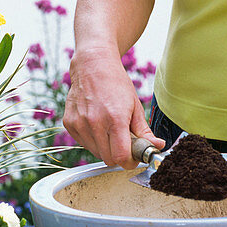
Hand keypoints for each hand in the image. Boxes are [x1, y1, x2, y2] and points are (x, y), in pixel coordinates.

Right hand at [63, 47, 161, 168]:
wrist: (92, 65)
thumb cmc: (116, 84)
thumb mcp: (135, 106)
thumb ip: (144, 131)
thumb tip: (157, 147)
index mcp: (115, 119)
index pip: (120, 157)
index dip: (129, 161)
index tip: (133, 156)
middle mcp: (94, 123)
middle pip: (108, 159)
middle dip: (118, 154)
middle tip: (123, 142)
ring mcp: (79, 123)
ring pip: (95, 152)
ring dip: (105, 147)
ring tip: (109, 128)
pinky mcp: (69, 123)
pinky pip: (84, 143)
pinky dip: (92, 139)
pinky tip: (96, 123)